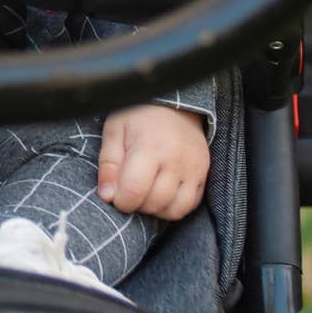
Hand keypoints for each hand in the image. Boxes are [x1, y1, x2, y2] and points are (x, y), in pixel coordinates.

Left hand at [96, 105, 208, 220]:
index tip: (115, 195)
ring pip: (175, 209)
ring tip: (145, 193)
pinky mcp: (204, 173)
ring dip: (156, 209)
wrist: (174, 103)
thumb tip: (107, 196)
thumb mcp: (115, 131)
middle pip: (155, 202)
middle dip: (137, 205)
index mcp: (149, 147)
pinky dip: (174, 207)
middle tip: (129, 191)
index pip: (134, 190)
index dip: (121, 201)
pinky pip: (190, 204)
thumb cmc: (138, 116)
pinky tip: (162, 194)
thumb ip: (108, 165)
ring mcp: (194, 168)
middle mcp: (176, 159)